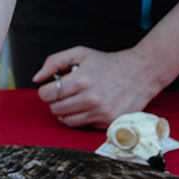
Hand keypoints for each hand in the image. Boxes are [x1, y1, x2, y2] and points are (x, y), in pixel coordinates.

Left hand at [33, 44, 161, 128]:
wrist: (141, 72)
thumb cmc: (108, 62)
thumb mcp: (80, 54)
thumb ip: (54, 62)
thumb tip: (37, 79)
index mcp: (81, 80)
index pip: (47, 95)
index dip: (45, 91)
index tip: (50, 89)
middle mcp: (91, 99)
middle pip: (55, 110)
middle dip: (55, 102)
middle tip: (63, 94)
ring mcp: (101, 113)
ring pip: (68, 121)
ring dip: (66, 112)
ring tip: (74, 101)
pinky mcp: (109, 123)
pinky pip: (84, 125)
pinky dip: (83, 117)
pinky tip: (89, 107)